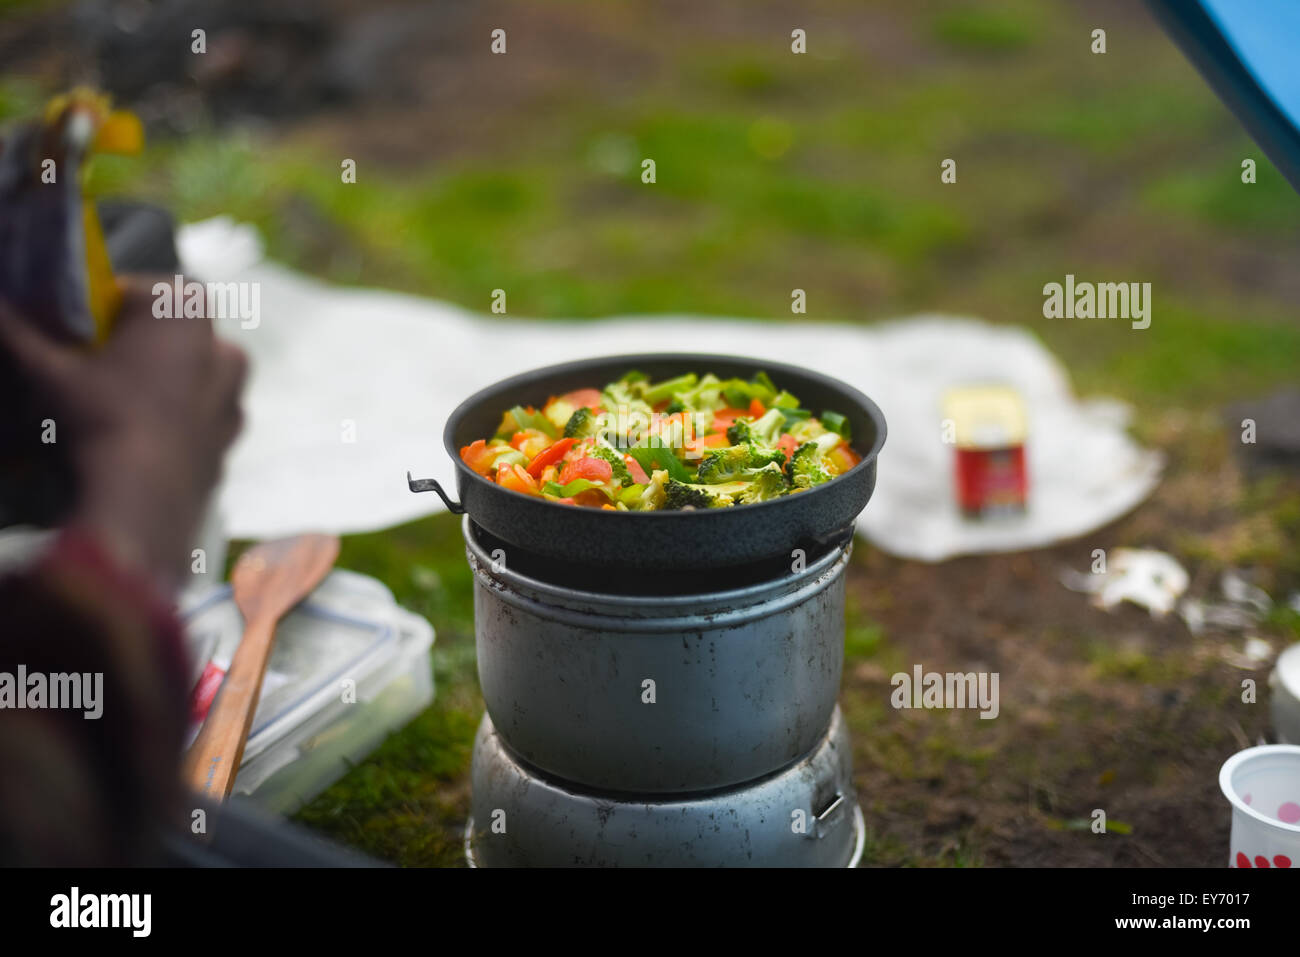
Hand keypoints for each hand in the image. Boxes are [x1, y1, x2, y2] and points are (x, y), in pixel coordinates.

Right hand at [0, 277, 246, 587]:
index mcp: (185, 311)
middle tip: (101, 366)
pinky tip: (152, 432)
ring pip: (198, 371)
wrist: (147, 493)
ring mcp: (235, 392)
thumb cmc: (103, 415)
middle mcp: (222, 344)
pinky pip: (207, 413)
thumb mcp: (50, 371)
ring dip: (170, 378)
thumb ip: (19, 332)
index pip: (142, 290)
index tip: (84, 332)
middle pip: (175, 330)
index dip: (108, 308)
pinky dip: (185, 416)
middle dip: (143, 342)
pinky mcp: (234, 434)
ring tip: (127, 401)